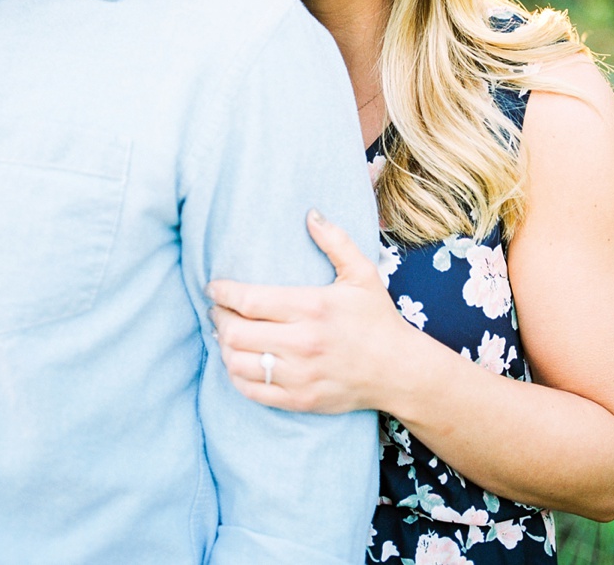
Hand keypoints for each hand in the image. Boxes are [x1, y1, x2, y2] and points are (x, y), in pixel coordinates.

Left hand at [207, 209, 403, 413]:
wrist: (399, 371)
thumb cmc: (377, 318)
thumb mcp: (362, 273)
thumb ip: (335, 241)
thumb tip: (311, 213)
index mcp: (312, 307)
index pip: (249, 299)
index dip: (222, 292)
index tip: (213, 287)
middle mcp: (302, 342)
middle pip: (236, 332)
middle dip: (219, 318)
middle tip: (218, 309)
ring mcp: (299, 375)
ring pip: (237, 363)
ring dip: (223, 346)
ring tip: (225, 333)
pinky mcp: (299, 400)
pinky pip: (251, 391)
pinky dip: (235, 375)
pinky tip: (238, 360)